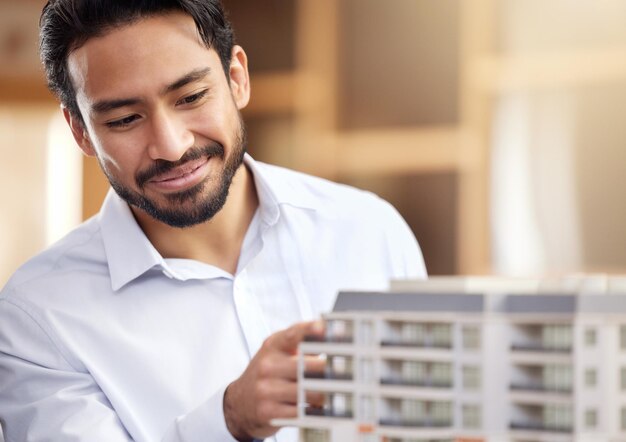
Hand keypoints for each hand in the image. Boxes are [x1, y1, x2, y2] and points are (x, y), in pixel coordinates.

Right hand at [223, 320, 324, 440]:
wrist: (239, 402)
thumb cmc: (266, 374)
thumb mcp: (276, 352)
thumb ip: (300, 342)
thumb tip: (331, 336)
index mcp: (273, 346)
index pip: (293, 334)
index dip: (309, 330)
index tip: (324, 328)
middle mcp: (268, 365)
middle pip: (306, 366)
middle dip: (328, 370)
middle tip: (346, 373)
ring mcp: (267, 389)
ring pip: (307, 391)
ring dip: (326, 394)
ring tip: (335, 393)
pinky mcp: (269, 412)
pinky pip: (301, 413)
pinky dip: (315, 411)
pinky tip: (320, 409)